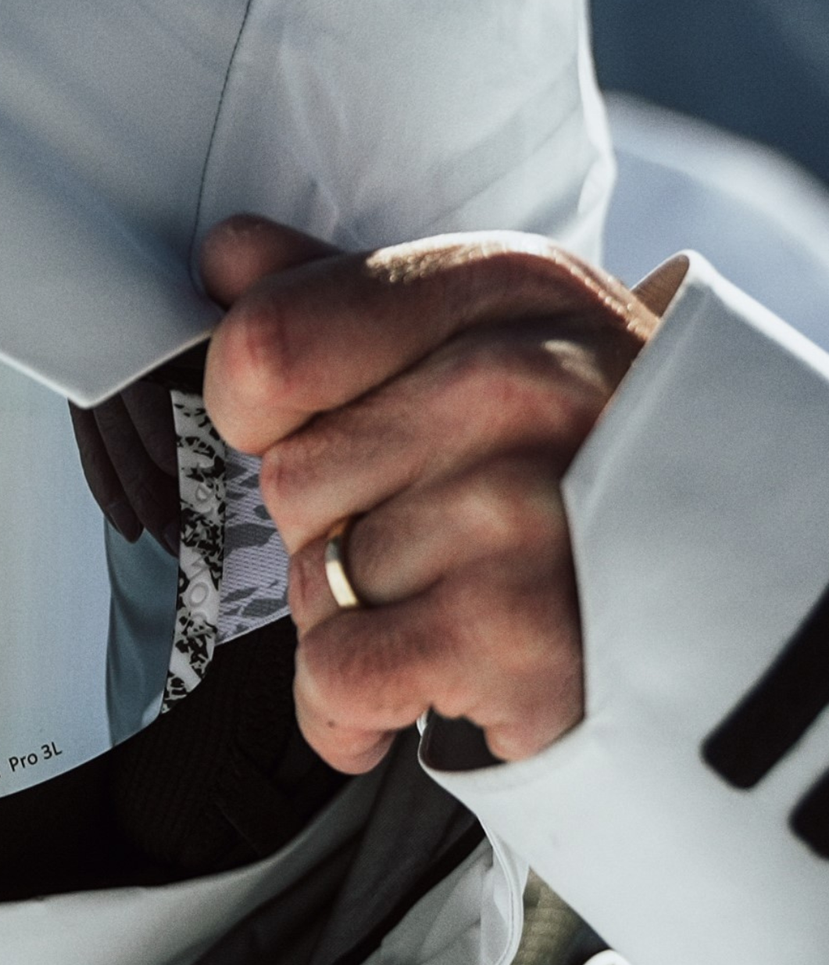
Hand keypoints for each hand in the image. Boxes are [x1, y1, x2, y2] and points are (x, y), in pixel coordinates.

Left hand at [200, 215, 685, 771]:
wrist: (738, 598)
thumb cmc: (589, 462)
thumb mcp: (493, 338)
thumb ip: (345, 299)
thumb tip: (226, 258)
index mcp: (503, 291)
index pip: (267, 343)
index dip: (258, 409)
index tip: (315, 431)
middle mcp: (522, 387)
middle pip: (287, 477)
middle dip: (336, 525)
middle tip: (444, 533)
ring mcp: (524, 512)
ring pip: (312, 580)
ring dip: (360, 614)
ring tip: (464, 598)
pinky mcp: (518, 637)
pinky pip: (336, 675)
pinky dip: (355, 706)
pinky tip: (436, 677)